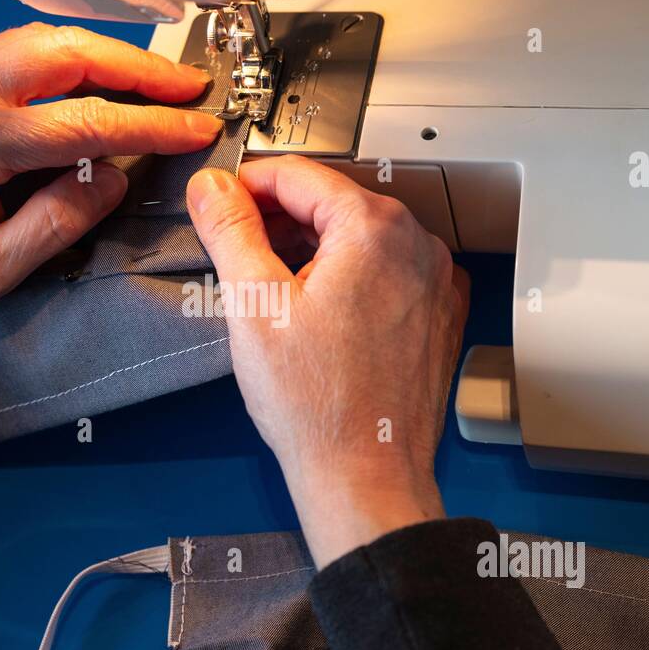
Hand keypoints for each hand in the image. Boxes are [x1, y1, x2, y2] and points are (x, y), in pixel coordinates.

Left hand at [0, 24, 220, 377]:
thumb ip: (59, 223)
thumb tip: (115, 179)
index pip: (88, 122)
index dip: (153, 124)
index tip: (194, 127)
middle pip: (67, 53)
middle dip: (137, 66)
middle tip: (186, 84)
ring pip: (39, 42)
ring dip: (102, 53)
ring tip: (151, 78)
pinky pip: (12, 54)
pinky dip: (63, 57)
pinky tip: (91, 77)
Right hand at [186, 155, 470, 567]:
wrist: (364, 475)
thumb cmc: (318, 406)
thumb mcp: (254, 303)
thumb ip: (229, 230)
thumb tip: (212, 187)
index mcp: (376, 229)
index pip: (299, 174)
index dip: (248, 184)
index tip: (219, 201)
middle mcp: (418, 246)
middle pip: (333, 202)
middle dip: (279, 217)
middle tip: (236, 247)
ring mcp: (434, 282)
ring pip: (360, 238)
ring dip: (313, 247)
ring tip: (272, 286)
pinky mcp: (436, 316)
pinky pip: (386, 273)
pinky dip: (349, 278)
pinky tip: (316, 313)